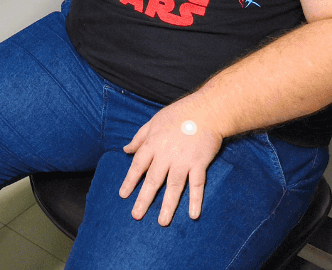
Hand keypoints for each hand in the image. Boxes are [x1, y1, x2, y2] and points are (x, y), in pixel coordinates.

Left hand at [119, 94, 223, 225]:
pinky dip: (195, 200)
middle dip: (144, 199)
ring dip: (168, 205)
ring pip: (173, 186)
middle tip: (136, 216)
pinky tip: (193, 215)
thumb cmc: (180, 113)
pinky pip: (197, 185)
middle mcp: (166, 155)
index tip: (123, 195)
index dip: (130, 181)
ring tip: (162, 222)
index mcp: (153, 143)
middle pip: (153, 180)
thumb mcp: (154, 121)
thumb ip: (139, 137)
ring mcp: (183, 161)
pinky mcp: (199, 163)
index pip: (138, 166)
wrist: (207, 110)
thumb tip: (126, 149)